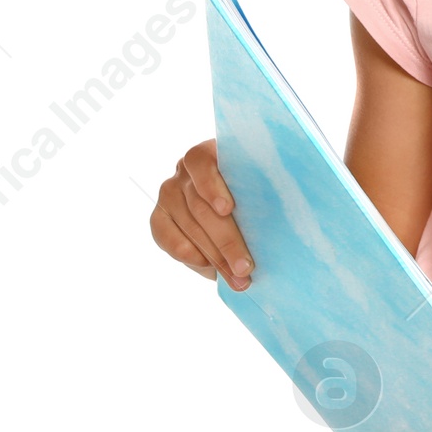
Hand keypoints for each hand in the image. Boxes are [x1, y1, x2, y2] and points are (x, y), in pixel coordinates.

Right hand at [150, 139, 253, 288]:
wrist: (235, 199)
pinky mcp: (160, 216)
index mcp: (210, 152)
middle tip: (245, 267)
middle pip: (200, 206)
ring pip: (188, 226)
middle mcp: (184, 171)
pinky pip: (165, 236)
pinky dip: (186, 254)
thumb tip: (271, 228)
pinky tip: (207, 267)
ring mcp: (169, 193)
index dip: (211, 186)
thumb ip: (258, 194)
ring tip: (237, 278)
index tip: (227, 209)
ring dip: (214, 257)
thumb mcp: (258, 185)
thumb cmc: (253, 190)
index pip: (200, 162)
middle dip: (225, 241)